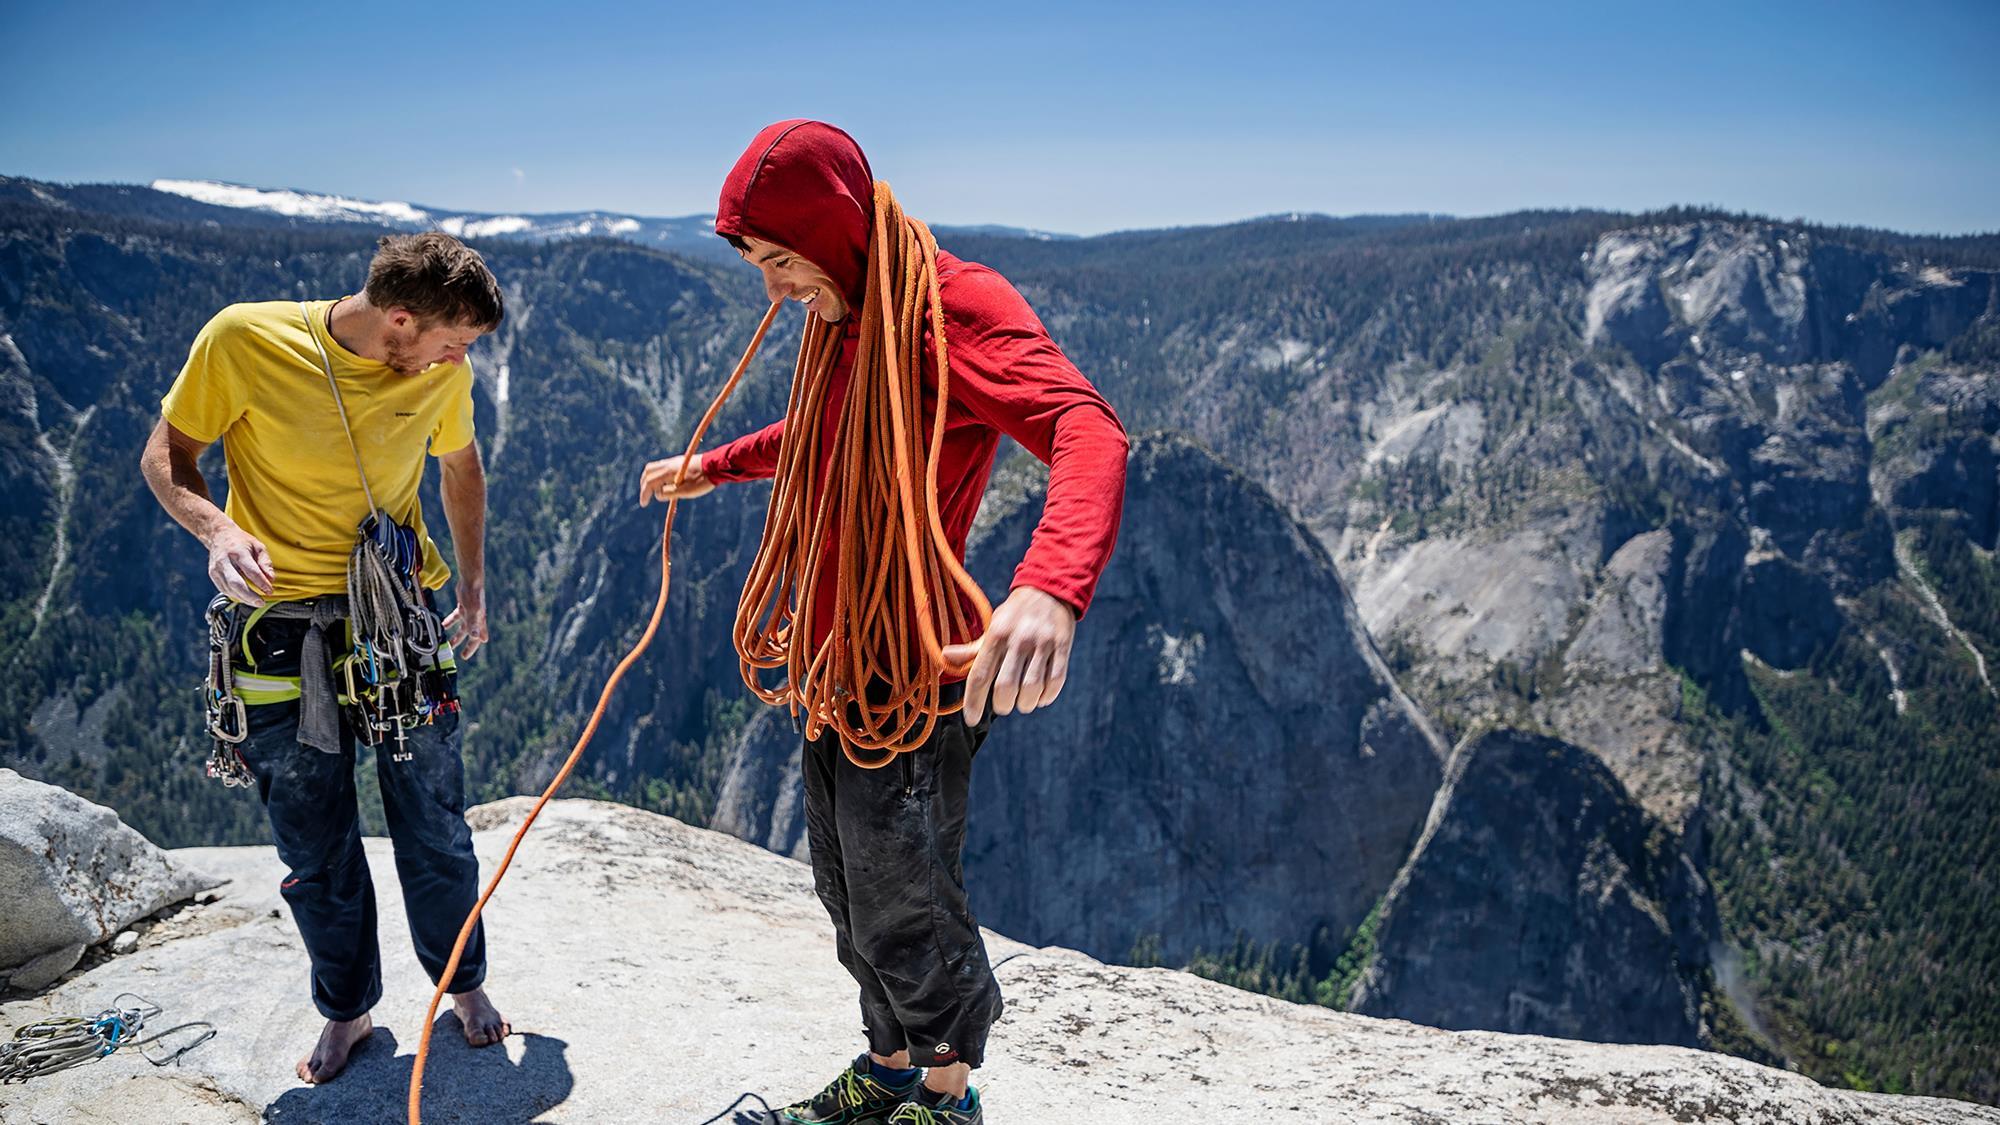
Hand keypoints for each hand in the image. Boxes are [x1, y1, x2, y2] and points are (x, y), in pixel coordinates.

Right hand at [204, 524, 274, 605]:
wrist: (219, 535)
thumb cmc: (242, 542)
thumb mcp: (258, 547)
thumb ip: (265, 563)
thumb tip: (271, 580)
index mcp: (238, 552)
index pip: (251, 571)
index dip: (261, 583)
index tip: (270, 591)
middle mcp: (224, 561)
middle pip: (236, 583)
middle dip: (250, 596)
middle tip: (261, 603)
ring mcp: (216, 569)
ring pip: (229, 589)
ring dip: (244, 598)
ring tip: (256, 602)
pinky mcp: (212, 575)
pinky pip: (224, 589)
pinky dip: (236, 595)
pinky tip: (245, 598)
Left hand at [443, 584, 487, 659]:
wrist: (471, 581)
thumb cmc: (474, 596)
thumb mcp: (473, 612)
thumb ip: (474, 625)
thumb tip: (477, 638)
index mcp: (479, 623)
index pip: (477, 639)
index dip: (471, 648)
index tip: (465, 656)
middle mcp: (475, 620)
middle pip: (470, 636)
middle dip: (465, 646)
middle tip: (460, 655)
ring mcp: (469, 613)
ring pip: (462, 628)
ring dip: (456, 636)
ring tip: (448, 643)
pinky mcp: (463, 607)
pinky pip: (455, 618)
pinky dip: (449, 622)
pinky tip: (442, 625)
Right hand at [638, 453, 713, 506]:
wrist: (716, 465)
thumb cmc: (703, 480)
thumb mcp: (685, 491)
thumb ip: (669, 493)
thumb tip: (658, 494)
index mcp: (668, 471)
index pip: (649, 482)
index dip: (645, 494)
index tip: (644, 504)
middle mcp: (668, 464)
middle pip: (648, 472)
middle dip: (644, 485)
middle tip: (645, 496)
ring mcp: (673, 461)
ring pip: (653, 468)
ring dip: (649, 479)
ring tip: (653, 490)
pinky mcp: (678, 462)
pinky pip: (661, 466)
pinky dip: (657, 475)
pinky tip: (663, 483)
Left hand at [944, 587, 1075, 723]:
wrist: (1049, 589)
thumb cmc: (1014, 615)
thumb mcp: (992, 627)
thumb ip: (973, 648)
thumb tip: (945, 657)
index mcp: (996, 634)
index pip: (980, 675)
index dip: (974, 701)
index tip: (972, 719)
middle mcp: (1018, 638)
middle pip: (1006, 687)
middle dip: (1003, 705)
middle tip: (1003, 706)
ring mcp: (1042, 642)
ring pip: (1031, 688)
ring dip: (1026, 704)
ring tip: (1023, 703)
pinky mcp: (1062, 645)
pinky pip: (1055, 681)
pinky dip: (1047, 696)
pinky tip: (1041, 698)